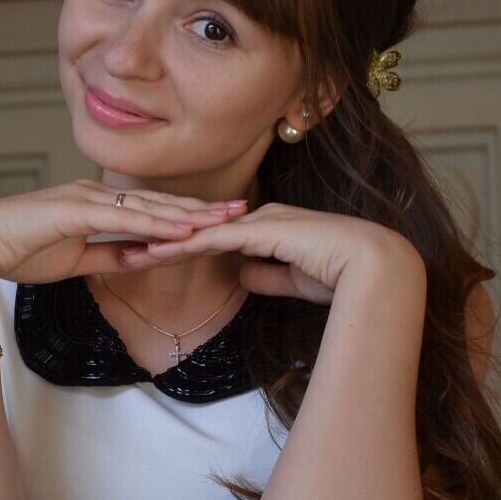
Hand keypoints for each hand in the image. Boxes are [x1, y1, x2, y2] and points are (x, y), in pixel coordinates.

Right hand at [0, 179, 248, 282]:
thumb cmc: (22, 249)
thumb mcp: (77, 258)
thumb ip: (108, 255)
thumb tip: (139, 258)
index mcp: (99, 204)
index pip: (152, 208)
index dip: (187, 212)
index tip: (219, 217)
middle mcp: (99, 195)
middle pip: (161, 201)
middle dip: (203, 207)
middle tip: (241, 209)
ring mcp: (88, 199)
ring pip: (150, 206)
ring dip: (189, 213)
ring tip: (225, 218)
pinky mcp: (77, 210)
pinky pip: (124, 219)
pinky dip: (156, 224)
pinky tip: (182, 229)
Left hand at [119, 202, 421, 304]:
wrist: (376, 269)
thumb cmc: (343, 277)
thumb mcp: (295, 281)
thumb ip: (268, 276)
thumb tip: (241, 277)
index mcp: (267, 228)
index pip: (213, 237)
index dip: (180, 246)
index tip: (150, 254)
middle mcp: (260, 219)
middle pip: (199, 230)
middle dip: (162, 240)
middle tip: (124, 248)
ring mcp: (261, 222)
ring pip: (201, 232)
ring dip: (164, 243)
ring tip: (127, 251)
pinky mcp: (265, 231)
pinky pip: (217, 239)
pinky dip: (186, 246)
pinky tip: (158, 252)